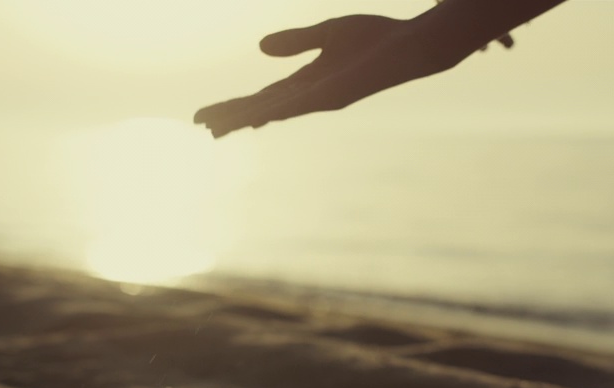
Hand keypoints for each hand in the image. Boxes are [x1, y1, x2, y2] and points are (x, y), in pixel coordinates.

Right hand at [194, 14, 505, 137]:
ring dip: (246, 119)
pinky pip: (299, 103)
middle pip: (263, 109)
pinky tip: (257, 116)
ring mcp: (323, 97)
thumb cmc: (377, 40)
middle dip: (233, 117)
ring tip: (217, 128)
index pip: (264, 99)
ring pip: (276, 112)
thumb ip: (297, 41)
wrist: (412, 47)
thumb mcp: (328, 33)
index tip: (207, 117)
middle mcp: (313, 96)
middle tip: (201, 126)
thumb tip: (261, 48)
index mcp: (309, 83)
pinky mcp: (336, 92)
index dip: (236, 107)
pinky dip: (276, 110)